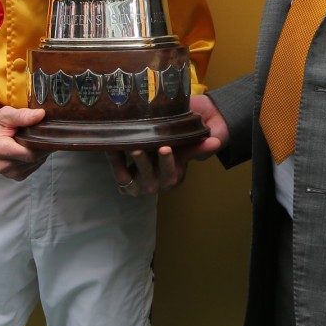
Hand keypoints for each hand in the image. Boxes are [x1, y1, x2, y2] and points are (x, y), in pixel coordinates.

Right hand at [0, 106, 48, 180]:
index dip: (42, 145)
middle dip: (41, 148)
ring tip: (33, 141)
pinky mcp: (12, 176)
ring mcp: (6, 172)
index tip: (48, 135)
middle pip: (33, 160)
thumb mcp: (5, 114)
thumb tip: (40, 115)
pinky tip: (29, 150)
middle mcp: (1, 165)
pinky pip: (30, 169)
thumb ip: (22, 115)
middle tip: (43, 135)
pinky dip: (34, 160)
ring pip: (34, 166)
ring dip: (39, 154)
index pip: (29, 154)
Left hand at [106, 94, 228, 195]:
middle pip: (150, 174)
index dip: (166, 162)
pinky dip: (114, 159)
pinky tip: (110, 146)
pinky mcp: (124, 180)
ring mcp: (139, 183)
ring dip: (128, 161)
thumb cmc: (176, 151)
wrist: (157, 155)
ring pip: (133, 174)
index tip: (165, 148)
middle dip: (145, 161)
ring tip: (128, 146)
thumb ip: (199, 146)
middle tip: (139, 147)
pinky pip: (118, 171)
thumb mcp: (187, 149)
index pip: (170, 172)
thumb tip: (215, 142)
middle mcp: (155, 184)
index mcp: (173, 178)